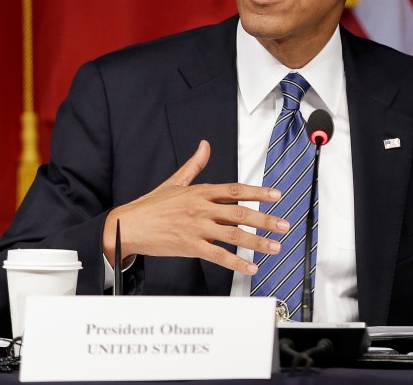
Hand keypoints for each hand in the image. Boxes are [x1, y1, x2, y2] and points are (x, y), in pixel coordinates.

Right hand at [102, 140, 287, 274]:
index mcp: (200, 191)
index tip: (276, 195)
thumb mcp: (175, 181)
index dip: (258, 191)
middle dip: (265, 219)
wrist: (128, 225)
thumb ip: (194, 165)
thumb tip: (205, 145)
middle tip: (284, 224)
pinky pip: (218, 256)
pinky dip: (236, 262)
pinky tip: (251, 267)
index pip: (235, 189)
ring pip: (233, 235)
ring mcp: (196, 228)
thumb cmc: (152, 205)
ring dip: (257, 241)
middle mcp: (201, 208)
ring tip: (275, 247)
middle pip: (239, 212)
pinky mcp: (190, 246)